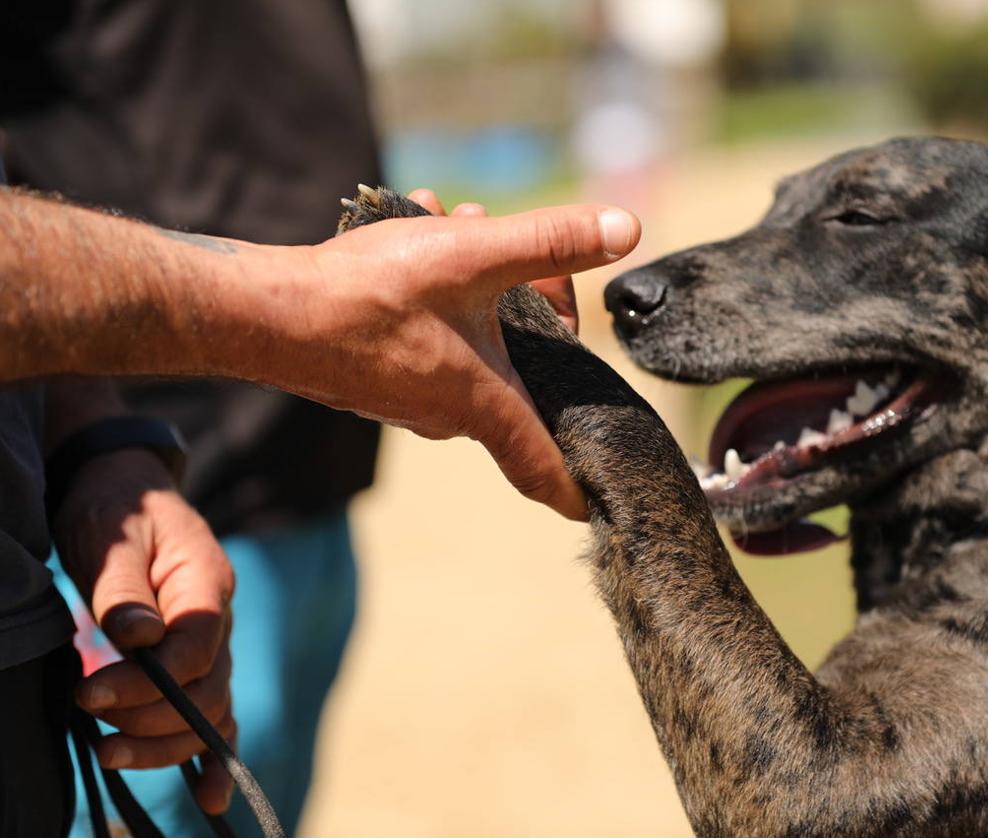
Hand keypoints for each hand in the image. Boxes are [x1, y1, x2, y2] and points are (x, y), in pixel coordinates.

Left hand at [52, 449, 235, 814]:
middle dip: (148, 716)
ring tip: (109, 753)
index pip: (196, 647)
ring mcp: (213, 643)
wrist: (124, 490)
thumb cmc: (115, 507)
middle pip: (206, 689)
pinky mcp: (194, 663)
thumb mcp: (111, 533)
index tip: (90, 691)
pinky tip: (208, 797)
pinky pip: (214, 715)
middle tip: (89, 713)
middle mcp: (220, 618)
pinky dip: (212, 756)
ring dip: (166, 742)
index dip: (150, 681)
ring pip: (210, 711)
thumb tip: (136, 637)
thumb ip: (123, 586)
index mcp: (206, 580)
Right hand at [280, 197, 640, 519]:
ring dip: (482, 284)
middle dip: (535, 304)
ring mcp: (411, 400)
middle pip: (522, 372)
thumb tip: (627, 229)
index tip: (602, 502)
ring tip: (463, 219)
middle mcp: (450, 416)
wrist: (266, 313)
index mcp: (486, 403)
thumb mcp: (474, 256)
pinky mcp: (379, 379)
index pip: (547, 467)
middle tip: (523, 252)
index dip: (579, 487)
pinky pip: (432, 339)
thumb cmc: (368, 295)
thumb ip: (550, 241)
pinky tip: (423, 229)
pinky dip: (441, 293)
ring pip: (474, 342)